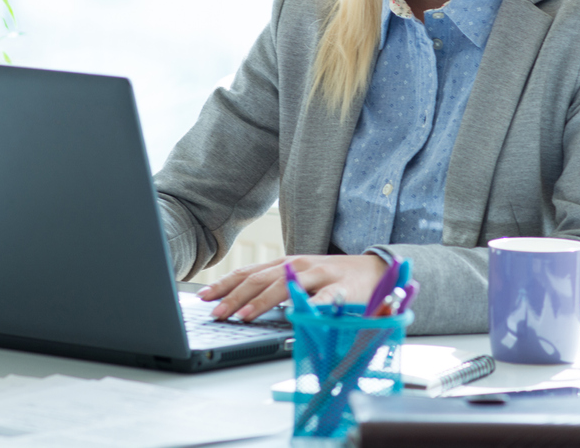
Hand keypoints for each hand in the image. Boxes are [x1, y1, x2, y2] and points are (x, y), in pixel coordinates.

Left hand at [198, 254, 387, 321]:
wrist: (375, 271)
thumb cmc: (332, 278)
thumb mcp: (300, 278)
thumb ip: (275, 286)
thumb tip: (240, 301)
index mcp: (286, 263)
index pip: (249, 272)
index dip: (225, 284)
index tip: (204, 297)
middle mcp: (299, 265)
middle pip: (261, 280)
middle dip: (235, 296)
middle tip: (216, 313)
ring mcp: (320, 275)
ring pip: (286, 286)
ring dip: (262, 302)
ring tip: (243, 316)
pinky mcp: (341, 289)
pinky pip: (323, 299)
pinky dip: (308, 306)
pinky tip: (294, 314)